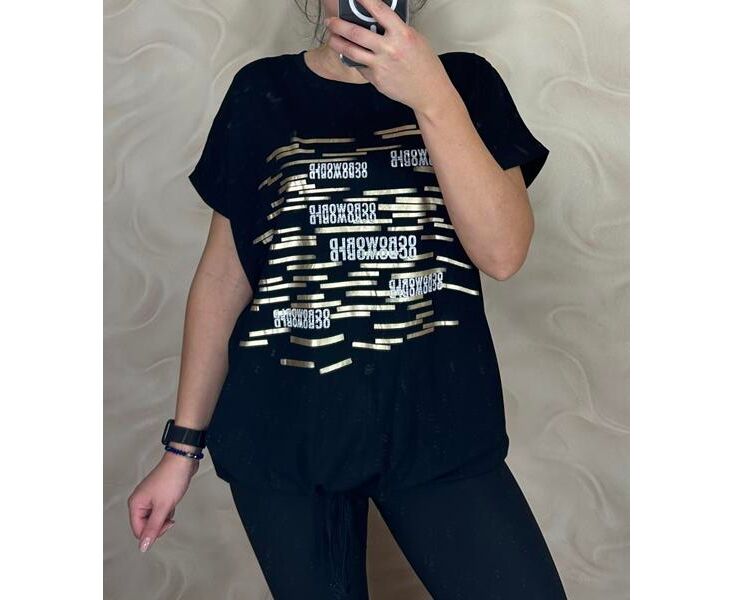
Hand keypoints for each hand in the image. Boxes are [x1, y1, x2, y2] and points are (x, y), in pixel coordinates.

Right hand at [127, 451, 198, 552]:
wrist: (182, 461)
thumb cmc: (171, 478)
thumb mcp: (163, 507)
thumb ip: (153, 528)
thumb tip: (143, 546)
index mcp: (135, 504)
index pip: (138, 531)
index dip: (153, 532)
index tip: (166, 524)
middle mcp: (139, 502)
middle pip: (146, 526)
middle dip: (159, 524)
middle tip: (169, 514)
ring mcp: (148, 498)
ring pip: (154, 519)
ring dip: (165, 517)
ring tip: (171, 504)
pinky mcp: (157, 496)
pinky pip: (160, 511)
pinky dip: (167, 510)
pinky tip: (172, 502)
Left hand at [325, 0, 454, 113]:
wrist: (429, 91)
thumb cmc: (425, 65)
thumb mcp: (415, 39)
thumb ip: (396, 29)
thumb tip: (379, 21)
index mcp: (402, 34)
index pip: (379, 10)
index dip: (364, 0)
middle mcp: (389, 49)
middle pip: (355, 33)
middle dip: (338, 25)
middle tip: (330, 22)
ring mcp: (380, 66)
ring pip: (351, 51)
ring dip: (337, 43)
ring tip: (331, 38)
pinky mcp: (376, 80)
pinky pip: (360, 66)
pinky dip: (355, 60)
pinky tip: (352, 56)